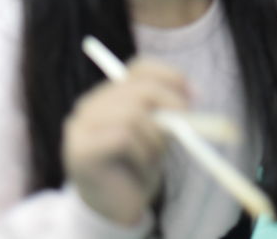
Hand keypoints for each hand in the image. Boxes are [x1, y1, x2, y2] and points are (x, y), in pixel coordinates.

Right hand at [63, 58, 189, 225]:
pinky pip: (124, 137)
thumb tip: (191, 96)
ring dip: (154, 138)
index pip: (139, 67)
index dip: (170, 76)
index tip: (195, 95)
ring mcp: (80, 125)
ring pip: (132, 114)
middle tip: (186, 125)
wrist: (116, 208)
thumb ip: (169, 111)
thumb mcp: (159, 132)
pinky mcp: (80, 149)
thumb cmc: (138, 166)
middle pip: (138, 88)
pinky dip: (141, 151)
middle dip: (170, 104)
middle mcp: (90, 104)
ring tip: (153, 157)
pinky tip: (139, 165)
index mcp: (108, 94)